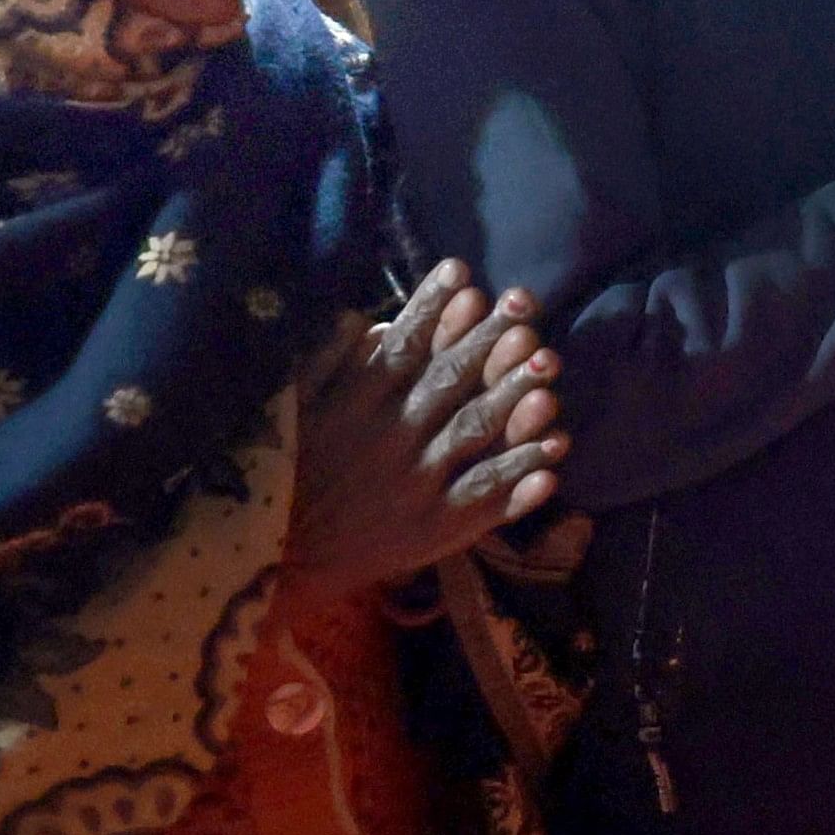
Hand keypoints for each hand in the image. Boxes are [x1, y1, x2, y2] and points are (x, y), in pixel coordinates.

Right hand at [288, 259, 567, 599]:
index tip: (462, 271)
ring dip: (515, 401)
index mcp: (357, 405)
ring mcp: (417, 483)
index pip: (401, 347)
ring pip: (473, 433)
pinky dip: (518, 477)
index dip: (432, 307)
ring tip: (551, 370)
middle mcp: (391, 438)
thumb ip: (324, 365)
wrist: (280, 563)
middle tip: (527, 308)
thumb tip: (360, 317)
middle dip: (490, 341)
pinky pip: (482, 497)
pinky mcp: (434, 528)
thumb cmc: (286, 479)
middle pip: (449, 380)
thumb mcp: (291, 415)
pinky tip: (554, 457)